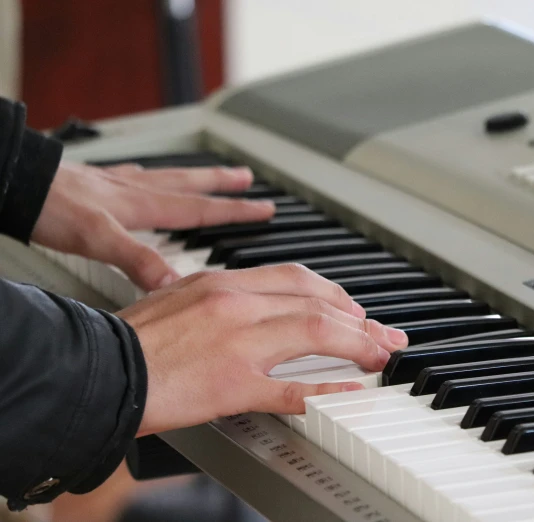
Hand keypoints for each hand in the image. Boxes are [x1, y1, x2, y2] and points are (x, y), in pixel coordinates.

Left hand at [32, 161, 275, 290]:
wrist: (14, 183)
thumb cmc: (51, 208)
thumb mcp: (99, 239)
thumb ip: (138, 259)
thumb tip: (175, 283)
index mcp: (144, 205)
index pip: (202, 209)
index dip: (235, 211)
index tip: (264, 208)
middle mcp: (137, 191)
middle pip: (191, 186)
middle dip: (223, 185)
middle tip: (248, 179)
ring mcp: (119, 185)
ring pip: (169, 177)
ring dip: (196, 177)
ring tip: (214, 173)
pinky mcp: (99, 184)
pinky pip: (140, 176)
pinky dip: (154, 177)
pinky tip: (147, 179)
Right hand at [116, 265, 408, 436]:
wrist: (94, 370)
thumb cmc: (126, 340)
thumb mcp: (173, 298)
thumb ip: (214, 298)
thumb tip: (244, 305)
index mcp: (222, 282)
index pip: (296, 278)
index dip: (334, 294)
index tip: (353, 309)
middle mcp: (236, 303)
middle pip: (317, 301)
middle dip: (359, 318)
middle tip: (383, 334)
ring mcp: (238, 343)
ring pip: (316, 332)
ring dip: (357, 344)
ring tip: (380, 355)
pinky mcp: (233, 384)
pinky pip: (292, 387)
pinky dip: (327, 389)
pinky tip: (351, 390)